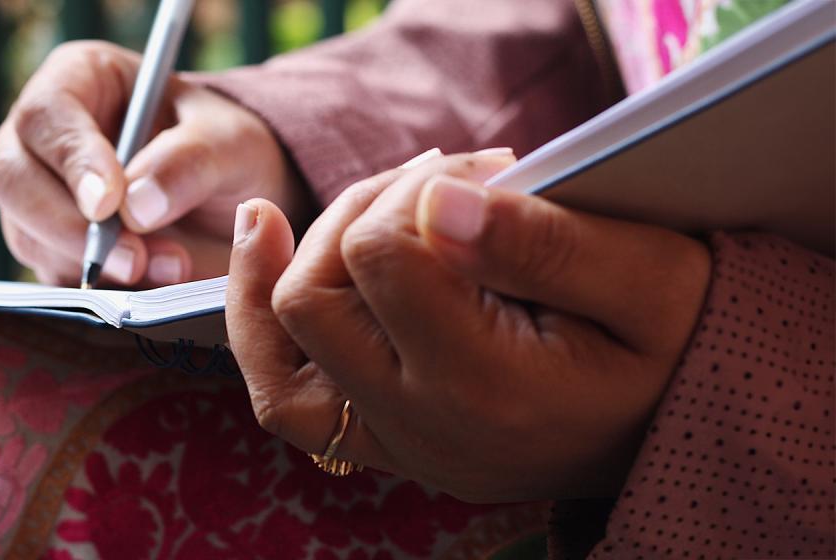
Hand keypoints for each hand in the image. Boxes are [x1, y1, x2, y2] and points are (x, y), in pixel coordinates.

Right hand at [0, 41, 306, 286]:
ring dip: (92, 266)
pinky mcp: (51, 248)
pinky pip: (52, 276)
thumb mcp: (229, 143)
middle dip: (70, 228)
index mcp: (78, 80)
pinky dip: (97, 291)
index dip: (72, 161)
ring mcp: (39, 195)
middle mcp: (43, 137)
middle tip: (133, 260)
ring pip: (27, 236)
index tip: (108, 205)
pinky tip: (148, 288)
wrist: (233, 199)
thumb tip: (136, 208)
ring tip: (168, 269)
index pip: (47, 116)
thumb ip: (189, 162)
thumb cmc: (225, 149)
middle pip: (14, 180)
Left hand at [226, 151, 711, 500]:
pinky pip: (288, 396)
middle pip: (315, 297)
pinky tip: (272, 245)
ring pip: (280, 349)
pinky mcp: (388, 439)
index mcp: (488, 385)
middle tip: (438, 183)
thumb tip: (434, 202)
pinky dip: (266, 321)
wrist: (687, 423)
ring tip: (369, 206)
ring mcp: (398, 441)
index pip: (383, 257)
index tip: (484, 172)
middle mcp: (424, 426)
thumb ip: (544, 241)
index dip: (417, 190)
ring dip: (305, 257)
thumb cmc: (681, 344)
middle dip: (363, 214)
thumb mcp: (654, 279)